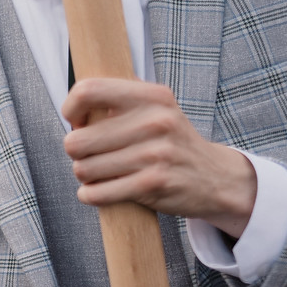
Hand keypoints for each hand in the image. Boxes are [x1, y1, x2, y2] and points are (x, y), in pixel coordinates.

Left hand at [61, 78, 257, 235]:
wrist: (215, 177)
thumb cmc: (170, 142)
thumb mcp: (155, 108)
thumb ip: (118, 98)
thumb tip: (75, 103)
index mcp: (152, 96)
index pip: (88, 91)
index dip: (71, 109)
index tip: (77, 121)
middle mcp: (155, 121)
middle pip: (76, 141)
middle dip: (77, 153)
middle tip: (93, 154)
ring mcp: (155, 153)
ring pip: (83, 169)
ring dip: (86, 175)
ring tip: (104, 171)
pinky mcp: (153, 183)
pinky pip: (96, 193)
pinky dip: (91, 195)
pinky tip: (101, 190)